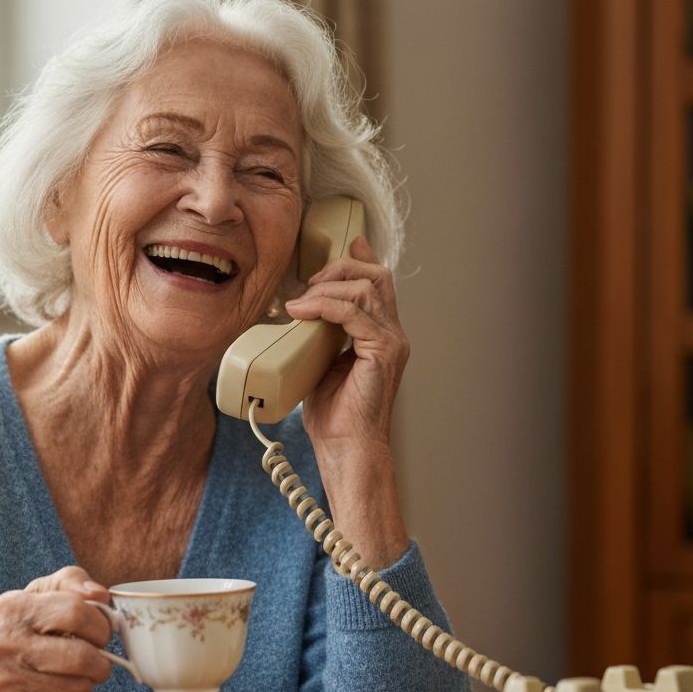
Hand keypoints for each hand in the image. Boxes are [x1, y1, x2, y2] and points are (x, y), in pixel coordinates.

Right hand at [0, 566, 113, 691]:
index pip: (76, 612)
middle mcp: (4, 643)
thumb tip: (101, 593)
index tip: (100, 632)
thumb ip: (69, 582)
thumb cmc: (14, 636)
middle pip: (81, 656)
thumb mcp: (34, 596)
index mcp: (12, 608)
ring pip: (79, 686)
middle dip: (101, 662)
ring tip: (74, 675)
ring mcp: (7, 681)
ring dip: (88, 683)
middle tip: (98, 661)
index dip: (100, 625)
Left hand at [284, 236, 407, 448]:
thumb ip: (320, 334)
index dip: (360, 258)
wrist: (345, 447)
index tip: (340, 244)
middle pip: (376, 275)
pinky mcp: (384, 352)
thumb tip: (299, 312)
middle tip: (309, 282)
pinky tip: (302, 312)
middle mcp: (393, 334)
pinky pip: (355, 312)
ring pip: (366, 288)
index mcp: (381, 335)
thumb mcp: (320, 361)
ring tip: (300, 301)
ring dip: (328, 287)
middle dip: (340, 268)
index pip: (377, 283)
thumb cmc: (333, 415)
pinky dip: (325, 306)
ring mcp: (392, 342)